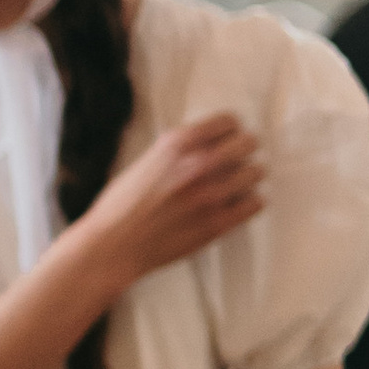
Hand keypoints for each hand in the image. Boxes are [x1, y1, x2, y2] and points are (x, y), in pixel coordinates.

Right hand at [79, 110, 264, 292]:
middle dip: (243, 151)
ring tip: (234, 186)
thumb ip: (177, 153)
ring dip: (246, 178)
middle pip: (249, 143)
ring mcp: (211, 194)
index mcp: (177, 144)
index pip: (229, 121)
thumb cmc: (120, 208)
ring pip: (256, 173)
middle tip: (235, 162)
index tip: (227, 139)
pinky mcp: (219, 223)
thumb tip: (205, 147)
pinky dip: (248, 202)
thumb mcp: (145, 162)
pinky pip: (255, 203)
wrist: (112, 246)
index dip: (229, 131)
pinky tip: (234, 205)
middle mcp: (198, 164)